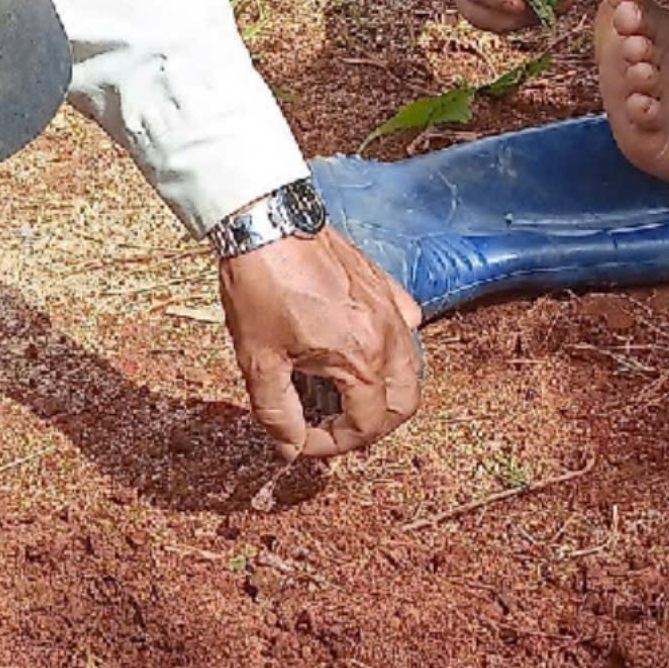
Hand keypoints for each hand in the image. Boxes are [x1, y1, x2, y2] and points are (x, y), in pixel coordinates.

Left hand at [218, 229, 422, 460]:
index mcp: (362, 358)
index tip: (302, 441)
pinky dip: (392, 349)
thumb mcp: (258, 360)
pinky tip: (360, 348)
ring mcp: (391, 306)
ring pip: (410, 368)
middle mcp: (389, 334)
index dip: (332, 445)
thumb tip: (290, 446)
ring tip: (343, 395)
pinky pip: (406, 326)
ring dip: (384, 392)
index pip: (366, 426)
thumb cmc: (260, 285)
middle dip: (371, 426)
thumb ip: (278, 413)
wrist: (266, 221)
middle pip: (403, 404)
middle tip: (332, 428)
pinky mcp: (384, 284)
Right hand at [595, 0, 668, 205]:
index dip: (624, 17)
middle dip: (627, 46)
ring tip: (645, 71)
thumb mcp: (665, 26)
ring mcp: (633, 103)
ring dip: (634, 77)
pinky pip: (639, 125)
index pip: (620, 20)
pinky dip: (641, 114)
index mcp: (629, 38)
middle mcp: (625, 70)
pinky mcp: (645, 136)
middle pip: (619, 56)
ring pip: (628, 90)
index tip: (631, 11)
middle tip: (637, 41)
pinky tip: (648, 106)